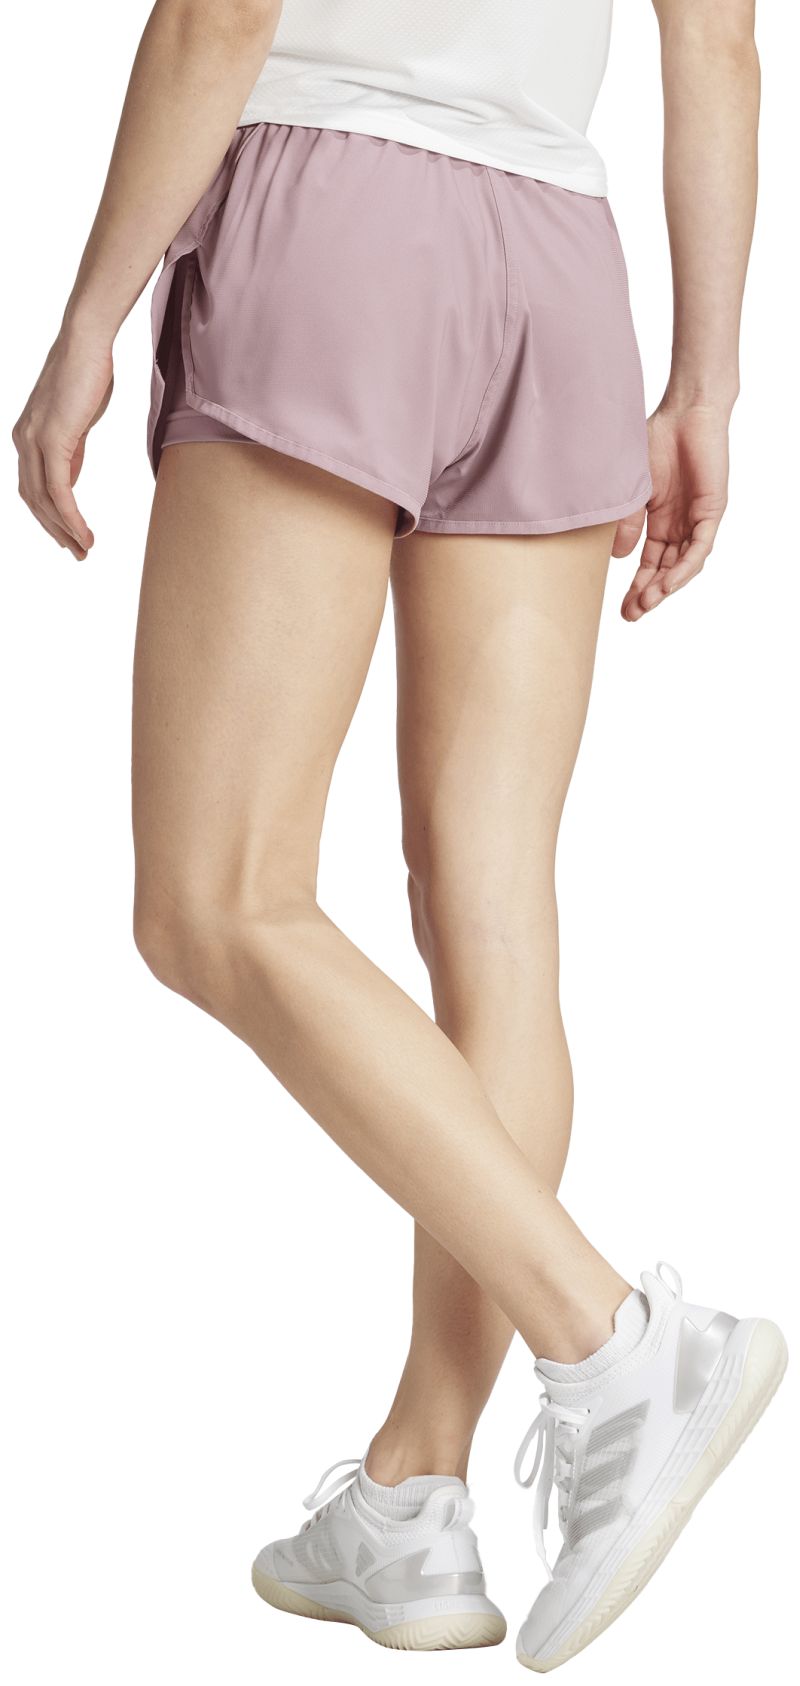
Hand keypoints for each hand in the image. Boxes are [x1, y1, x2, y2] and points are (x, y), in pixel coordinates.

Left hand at [12, 322, 113, 559]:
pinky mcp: (52, 440)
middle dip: (55, 529)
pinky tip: (82, 532)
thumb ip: (70, 450)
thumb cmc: (87, 373)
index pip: (33, 486)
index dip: (50, 515)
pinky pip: (58, 490)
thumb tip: (69, 478)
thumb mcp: (77, 420)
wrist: (86, 343)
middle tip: (78, 552)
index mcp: (27, 435)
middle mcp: (23, 439)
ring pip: (43, 500)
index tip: (70, 535)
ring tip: (84, 548)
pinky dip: (70, 516)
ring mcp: (34, 440)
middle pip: (33, 499)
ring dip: (64, 529)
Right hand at [613, 402, 730, 620]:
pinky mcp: (712, 511)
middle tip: (632, 615)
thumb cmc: (656, 440)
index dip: (636, 586)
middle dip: (648, 594)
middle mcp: (679, 525)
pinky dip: (685, 567)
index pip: (649, 563)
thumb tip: (618, 558)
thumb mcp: (633, 491)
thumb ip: (627, 523)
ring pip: (684, 564)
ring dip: (665, 586)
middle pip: (666, 570)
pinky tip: (668, 584)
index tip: (621, 609)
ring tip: (647, 604)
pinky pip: (700, 547)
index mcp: (659, 521)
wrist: (684, 411)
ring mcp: (696, 519)